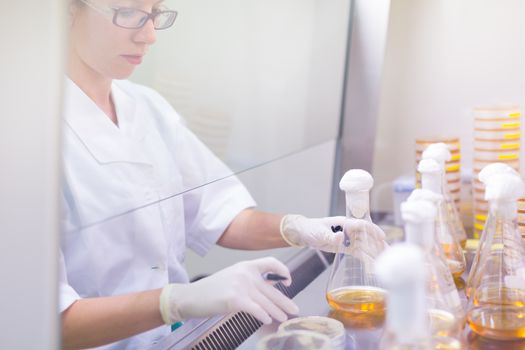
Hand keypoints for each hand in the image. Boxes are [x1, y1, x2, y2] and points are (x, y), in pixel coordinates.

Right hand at [159, 257, 298, 324]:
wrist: (191, 296)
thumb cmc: (211, 290)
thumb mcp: (233, 278)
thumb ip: (250, 281)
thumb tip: (270, 290)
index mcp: (245, 265)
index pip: (271, 263)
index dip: (283, 270)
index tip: (288, 281)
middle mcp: (245, 273)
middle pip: (271, 288)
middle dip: (284, 301)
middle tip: (294, 309)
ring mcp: (240, 285)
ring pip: (265, 301)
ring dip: (277, 311)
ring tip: (284, 317)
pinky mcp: (235, 299)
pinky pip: (255, 309)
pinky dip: (263, 315)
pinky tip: (267, 320)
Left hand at [280, 214, 385, 252]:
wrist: (304, 234)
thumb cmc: (312, 229)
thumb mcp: (319, 233)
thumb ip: (330, 236)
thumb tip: (341, 237)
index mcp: (345, 222)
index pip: (362, 225)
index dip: (373, 230)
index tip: (382, 237)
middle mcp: (350, 230)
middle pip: (367, 236)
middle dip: (378, 243)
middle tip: (389, 252)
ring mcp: (349, 239)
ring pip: (365, 245)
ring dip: (375, 252)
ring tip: (385, 260)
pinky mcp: (346, 247)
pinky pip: (358, 253)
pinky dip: (366, 258)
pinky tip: (373, 264)